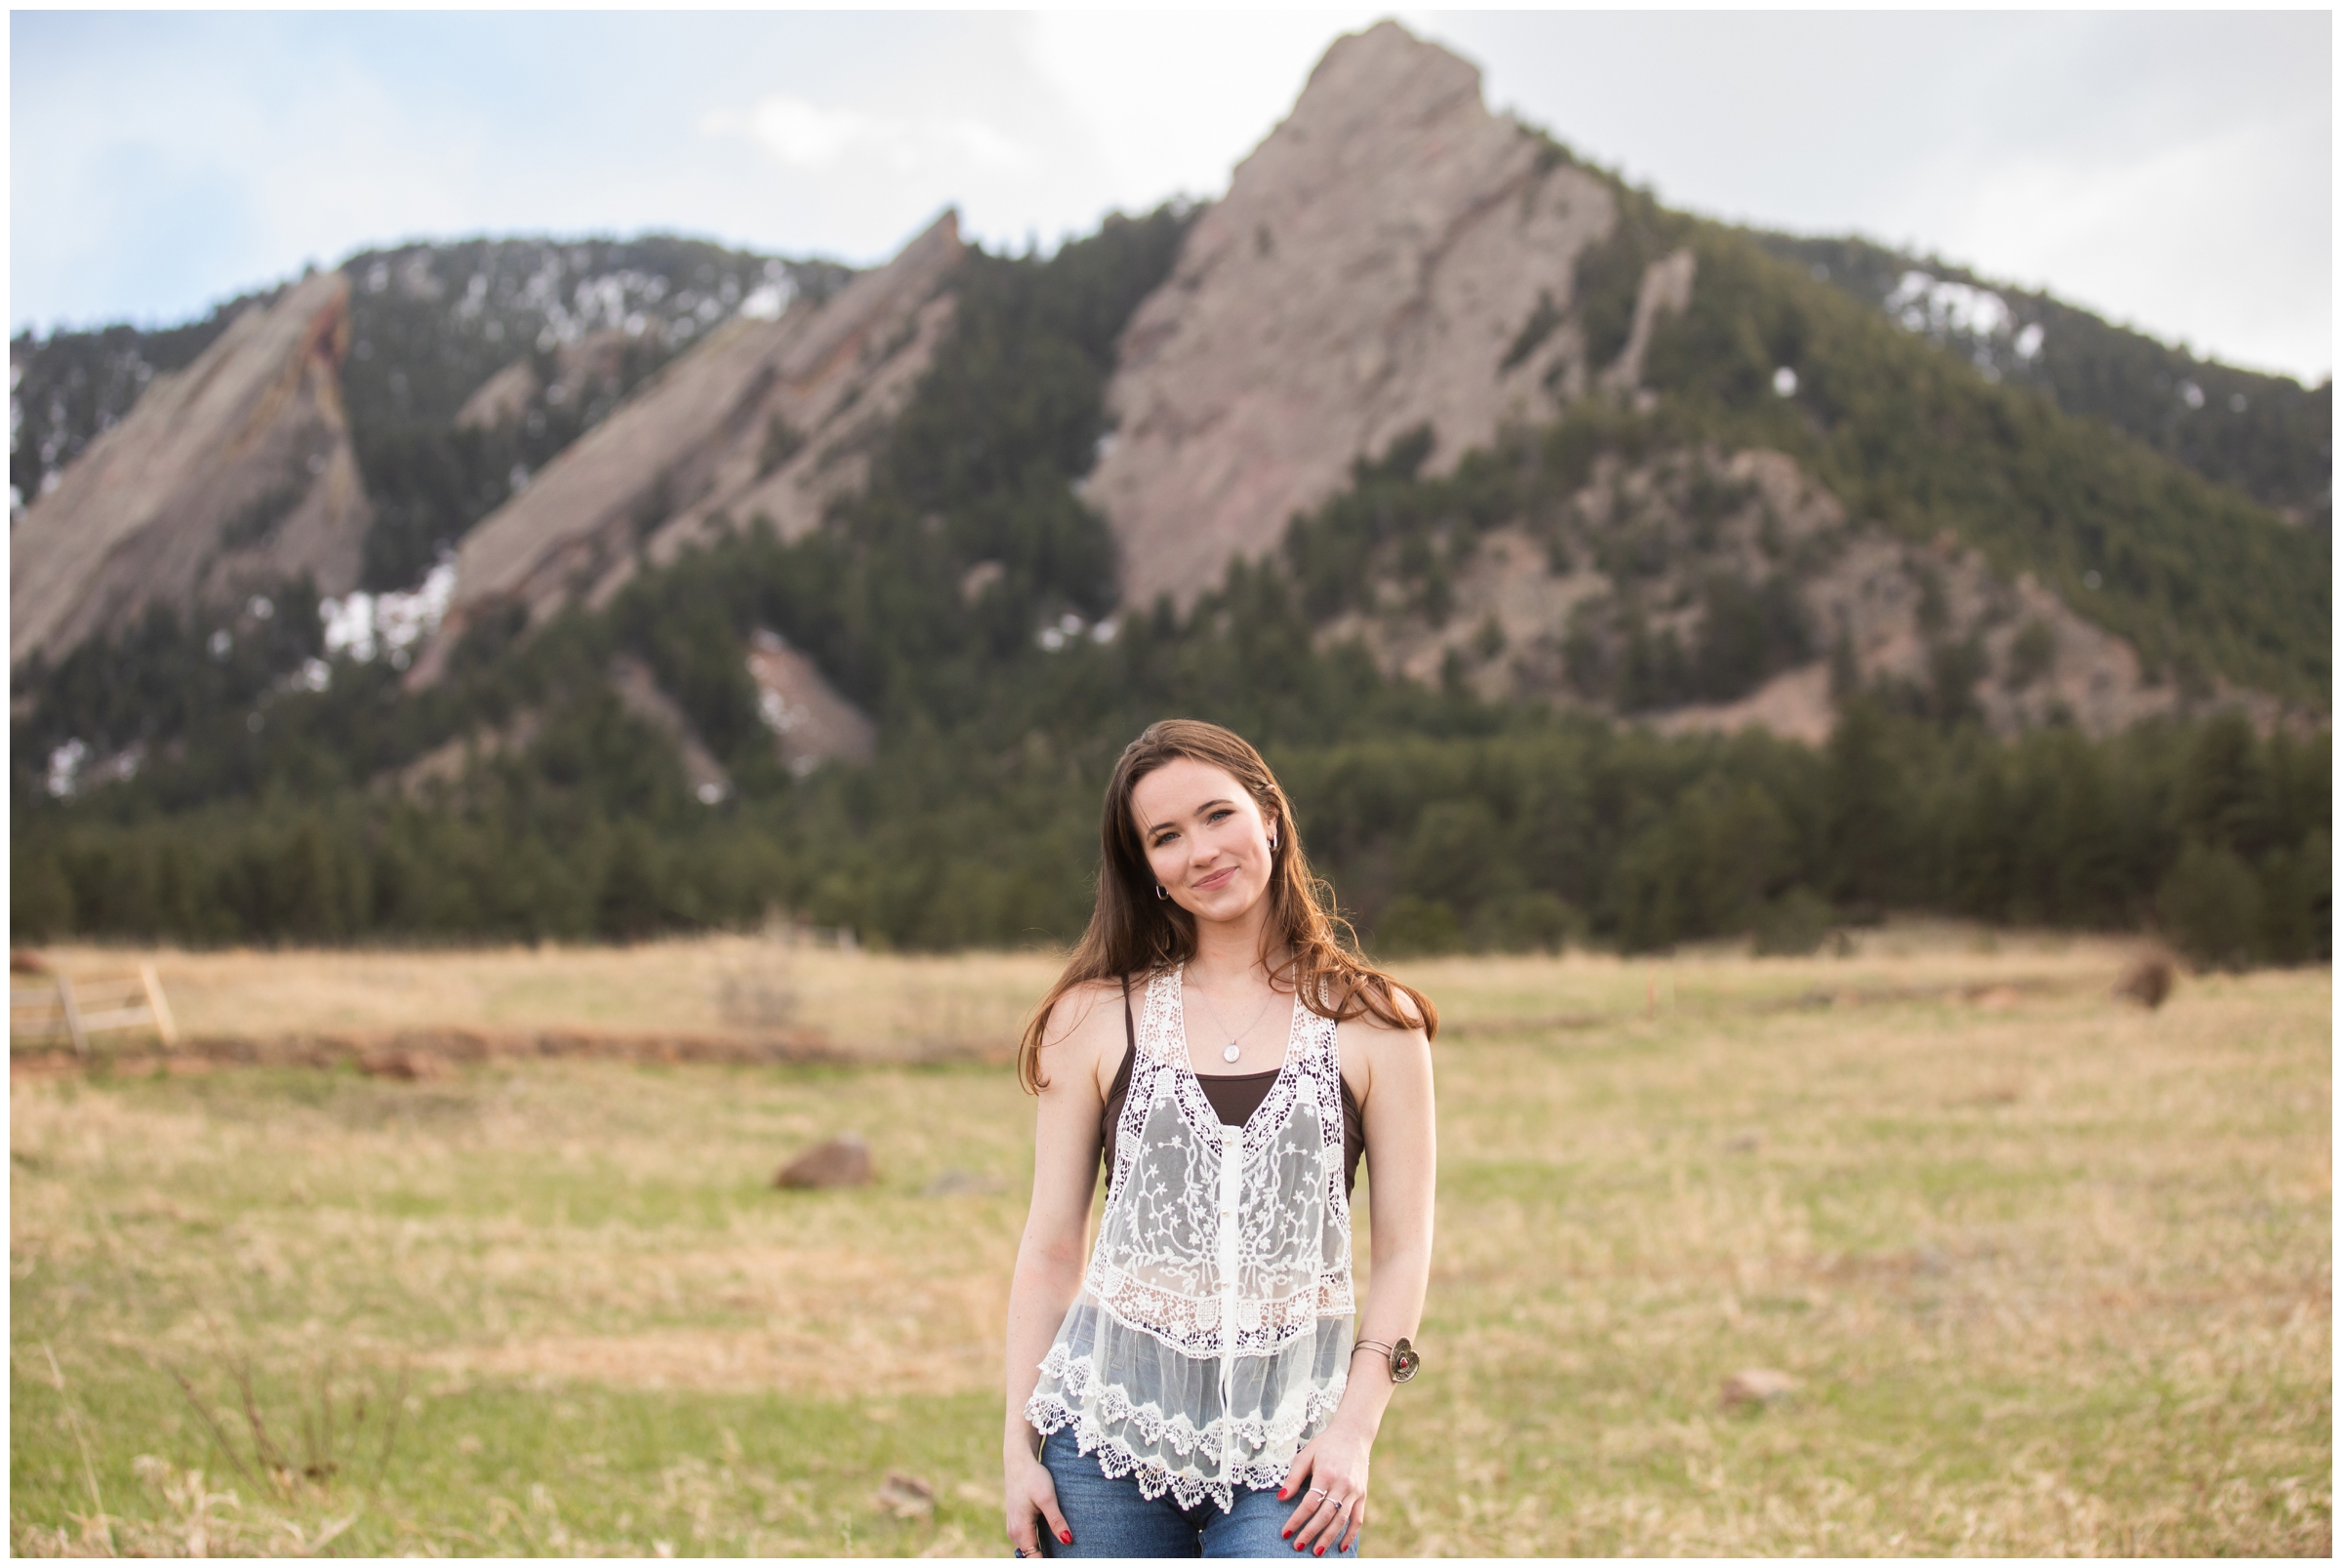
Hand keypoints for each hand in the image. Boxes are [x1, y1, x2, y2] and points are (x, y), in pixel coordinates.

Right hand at [1004, 1447, 1072, 1556]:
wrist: (1018, 1461)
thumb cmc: (1033, 1477)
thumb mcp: (1047, 1497)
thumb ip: (1056, 1520)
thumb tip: (1067, 1541)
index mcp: (1021, 1530)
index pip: (1034, 1559)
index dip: (1048, 1563)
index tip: (1064, 1562)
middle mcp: (1014, 1533)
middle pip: (1030, 1558)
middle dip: (1047, 1560)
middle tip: (1070, 1557)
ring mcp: (1014, 1528)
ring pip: (1027, 1551)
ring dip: (1041, 1555)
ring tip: (1062, 1555)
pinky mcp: (1017, 1523)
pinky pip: (1027, 1543)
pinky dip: (1037, 1547)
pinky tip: (1052, 1545)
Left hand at [1276, 1422, 1370, 1555]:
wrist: (1353, 1434)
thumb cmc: (1325, 1445)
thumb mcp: (1306, 1455)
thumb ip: (1293, 1477)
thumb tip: (1281, 1498)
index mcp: (1326, 1473)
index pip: (1309, 1503)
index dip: (1296, 1519)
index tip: (1285, 1532)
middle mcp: (1342, 1483)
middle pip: (1325, 1514)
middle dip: (1311, 1533)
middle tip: (1298, 1546)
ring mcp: (1354, 1490)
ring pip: (1341, 1519)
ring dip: (1329, 1537)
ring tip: (1317, 1551)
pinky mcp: (1363, 1495)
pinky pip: (1358, 1519)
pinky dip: (1350, 1534)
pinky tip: (1341, 1547)